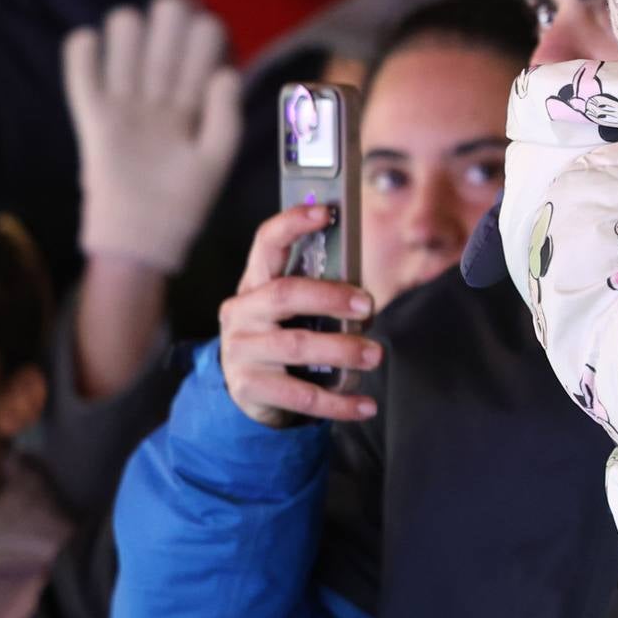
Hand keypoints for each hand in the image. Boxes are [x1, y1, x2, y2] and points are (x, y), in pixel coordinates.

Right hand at [64, 0, 241, 272]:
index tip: (209, 25)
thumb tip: (227, 73)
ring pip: (123, 57)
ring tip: (134, 24)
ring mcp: (124, 110)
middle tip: (171, 7)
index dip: (203, 39)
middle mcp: (157, 102)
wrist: (142, 238)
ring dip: (127, 34)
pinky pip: (82, 83)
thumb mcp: (214, 160)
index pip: (198, 61)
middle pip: (160, 50)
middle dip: (166, 25)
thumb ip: (224, 117)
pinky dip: (81, 58)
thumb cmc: (183, 202)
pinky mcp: (94, 122)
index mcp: (191, 108)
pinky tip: (88, 39)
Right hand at [219, 204, 379, 427]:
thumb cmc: (281, 336)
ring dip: (342, 350)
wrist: (245, 391)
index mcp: (255, 283)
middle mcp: (242, 312)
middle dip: (331, 297)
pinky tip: (365, 405)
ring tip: (375, 355)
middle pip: (285, 294)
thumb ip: (318, 293)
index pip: (267, 243)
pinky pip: (300, 395)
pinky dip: (338, 402)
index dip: (293, 223)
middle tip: (369, 306)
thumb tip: (364, 289)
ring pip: (297, 346)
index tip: (326, 212)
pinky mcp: (250, 387)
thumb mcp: (291, 311)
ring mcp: (242, 350)